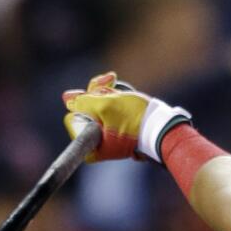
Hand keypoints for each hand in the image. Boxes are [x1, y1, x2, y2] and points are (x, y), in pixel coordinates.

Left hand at [61, 71, 189, 162]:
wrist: (163, 126)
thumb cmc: (135, 119)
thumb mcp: (105, 106)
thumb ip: (82, 102)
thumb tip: (67, 99)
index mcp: (93, 148)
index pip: (74, 119)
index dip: (83, 105)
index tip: (96, 101)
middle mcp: (100, 145)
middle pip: (85, 112)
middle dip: (95, 94)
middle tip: (109, 82)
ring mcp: (110, 137)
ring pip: (96, 108)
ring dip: (104, 92)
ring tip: (115, 82)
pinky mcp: (120, 130)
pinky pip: (108, 111)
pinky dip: (112, 99)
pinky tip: (119, 91)